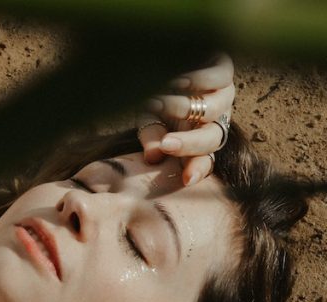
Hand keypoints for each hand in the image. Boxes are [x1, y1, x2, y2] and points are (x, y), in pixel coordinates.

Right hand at [137, 53, 234, 185]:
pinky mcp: (224, 68)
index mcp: (198, 137)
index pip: (204, 160)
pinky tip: (178, 81)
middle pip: (212, 139)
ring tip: (159, 102)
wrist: (160, 53)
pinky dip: (198, 81)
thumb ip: (152, 137)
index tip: (185, 180)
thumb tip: (153, 157)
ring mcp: (222, 94)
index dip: (197, 169)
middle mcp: (215, 119)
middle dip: (189, 145)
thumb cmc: (152, 89)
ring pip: (215, 110)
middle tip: (167, 145)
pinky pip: (220, 78)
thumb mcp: (147, 118)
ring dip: (184, 109)